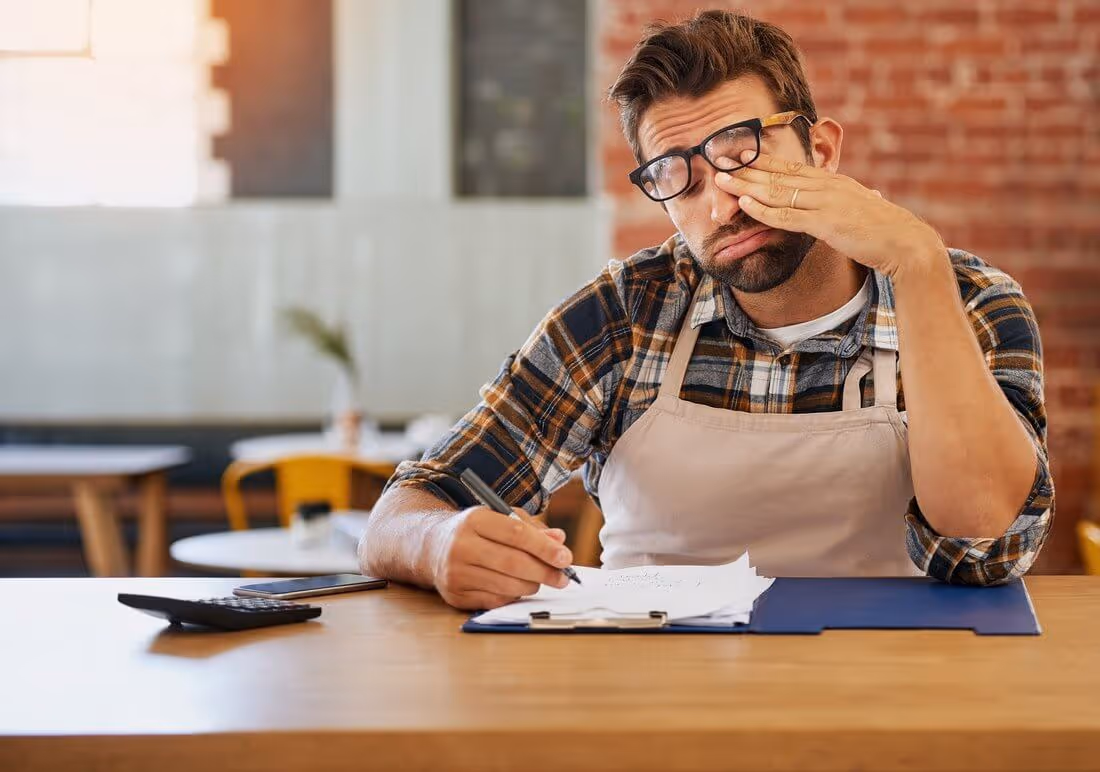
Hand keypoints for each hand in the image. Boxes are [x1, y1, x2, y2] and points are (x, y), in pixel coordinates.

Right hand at [428, 506, 572, 609]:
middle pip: (513, 563)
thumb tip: (559, 540)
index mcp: (474, 519)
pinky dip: (513, 596)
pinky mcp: (455, 595)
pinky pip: (495, 601)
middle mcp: (461, 545)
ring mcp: (456, 573)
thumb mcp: (500, 518)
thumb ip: (531, 528)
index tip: (565, 558)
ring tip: (540, 580)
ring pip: (506, 586)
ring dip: (531, 585)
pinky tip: (517, 587)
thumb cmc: (475, 531)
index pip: (516, 534)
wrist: (431, 547)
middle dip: (544, 572)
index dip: (544, 547)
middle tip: (563, 577)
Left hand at [715, 151, 945, 279]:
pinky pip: (788, 215)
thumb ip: (846, 203)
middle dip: (747, 169)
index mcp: (834, 181)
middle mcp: (828, 185)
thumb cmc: (884, 230)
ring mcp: (826, 202)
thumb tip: (849, 200)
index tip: (741, 156)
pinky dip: (764, 210)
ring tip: (722, 180)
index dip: (764, 162)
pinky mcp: (826, 223)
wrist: (906, 243)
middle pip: (779, 174)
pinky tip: (745, 204)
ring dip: (747, 186)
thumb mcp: (860, 208)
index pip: (792, 168)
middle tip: (720, 162)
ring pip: (778, 191)